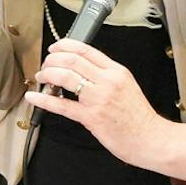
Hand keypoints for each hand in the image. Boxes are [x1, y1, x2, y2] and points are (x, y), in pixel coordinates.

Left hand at [27, 39, 163, 162]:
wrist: (151, 138)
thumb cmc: (139, 117)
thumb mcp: (127, 86)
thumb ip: (106, 77)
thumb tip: (83, 71)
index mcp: (116, 71)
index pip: (86, 50)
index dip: (65, 46)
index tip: (54, 48)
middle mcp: (107, 81)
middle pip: (72, 60)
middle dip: (52, 60)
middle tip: (45, 65)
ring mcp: (99, 99)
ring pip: (66, 77)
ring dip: (48, 74)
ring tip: (42, 78)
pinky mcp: (92, 117)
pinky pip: (62, 105)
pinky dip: (44, 99)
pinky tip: (33, 97)